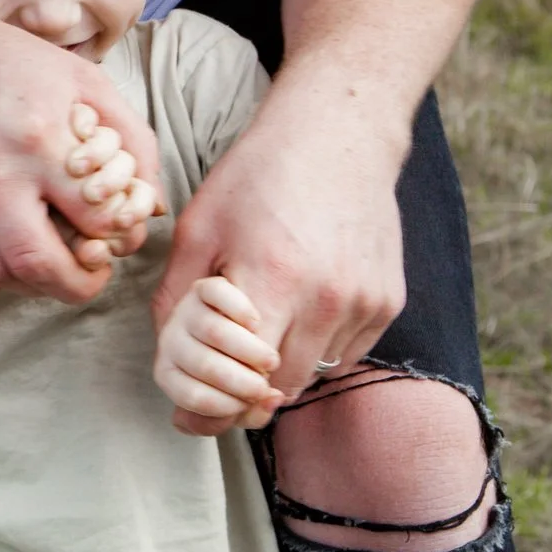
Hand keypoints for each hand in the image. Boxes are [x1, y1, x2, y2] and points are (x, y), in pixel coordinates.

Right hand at [0, 2, 161, 305]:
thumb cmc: (13, 64)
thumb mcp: (86, 82)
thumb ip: (133, 140)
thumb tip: (152, 206)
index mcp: (42, 136)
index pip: (95, 221)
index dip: (114, 243)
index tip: (111, 243)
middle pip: (37, 263)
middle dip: (74, 287)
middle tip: (84, 281)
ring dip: (25, 287)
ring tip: (41, 270)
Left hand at [156, 90, 405, 434]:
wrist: (337, 136)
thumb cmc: (256, 177)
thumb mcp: (199, 228)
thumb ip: (177, 297)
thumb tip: (164, 356)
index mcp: (272, 279)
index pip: (240, 378)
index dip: (213, 405)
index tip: (191, 415)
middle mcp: (326, 299)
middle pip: (278, 388)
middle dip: (244, 396)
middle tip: (219, 390)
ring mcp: (364, 303)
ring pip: (313, 374)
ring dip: (281, 373)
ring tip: (257, 343)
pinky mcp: (388, 301)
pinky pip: (346, 355)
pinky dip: (317, 352)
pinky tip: (297, 318)